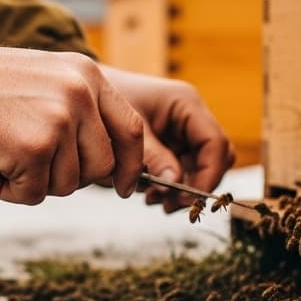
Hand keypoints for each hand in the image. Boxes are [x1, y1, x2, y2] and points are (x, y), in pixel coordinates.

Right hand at [0, 38, 144, 204]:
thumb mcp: (44, 80)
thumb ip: (78, 110)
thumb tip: (105, 163)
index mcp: (87, 75)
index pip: (131, 129)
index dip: (131, 165)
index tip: (124, 187)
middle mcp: (80, 95)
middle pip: (102, 167)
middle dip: (68, 176)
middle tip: (28, 159)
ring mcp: (58, 121)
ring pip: (68, 185)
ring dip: (33, 181)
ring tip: (2, 150)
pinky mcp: (33, 148)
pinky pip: (34, 194)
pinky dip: (8, 189)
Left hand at [98, 66, 234, 211]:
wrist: (84, 95)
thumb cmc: (103, 103)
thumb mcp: (127, 131)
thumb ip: (152, 156)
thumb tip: (173, 184)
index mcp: (186, 103)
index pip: (215, 143)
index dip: (209, 175)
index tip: (187, 198)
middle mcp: (191, 117)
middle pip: (216, 158)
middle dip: (196, 185)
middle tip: (168, 204)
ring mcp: (183, 132)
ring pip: (200, 169)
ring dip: (182, 189)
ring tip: (153, 200)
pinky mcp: (171, 145)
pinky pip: (182, 171)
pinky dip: (170, 186)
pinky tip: (149, 194)